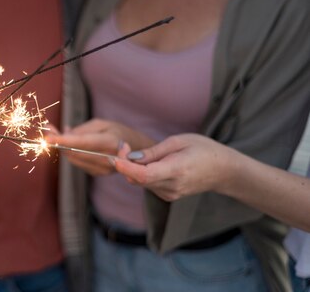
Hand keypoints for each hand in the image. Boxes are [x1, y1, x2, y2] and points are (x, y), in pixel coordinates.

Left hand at [45, 119, 153, 175]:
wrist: (136, 150)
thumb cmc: (118, 132)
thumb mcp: (102, 124)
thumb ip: (81, 130)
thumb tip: (62, 133)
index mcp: (110, 142)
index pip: (82, 142)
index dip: (63, 140)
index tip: (48, 137)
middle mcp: (107, 158)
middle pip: (74, 152)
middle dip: (58, 141)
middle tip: (48, 129)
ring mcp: (103, 169)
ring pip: (73, 159)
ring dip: (62, 147)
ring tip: (57, 134)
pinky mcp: (98, 174)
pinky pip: (77, 163)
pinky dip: (70, 153)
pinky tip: (70, 145)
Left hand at [114, 134, 235, 200]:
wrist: (223, 171)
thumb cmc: (203, 150)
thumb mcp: (178, 142)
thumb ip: (153, 152)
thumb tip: (131, 157)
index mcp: (176, 170)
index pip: (144, 174)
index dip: (126, 167)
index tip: (116, 156)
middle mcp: (171, 186)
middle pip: (138, 179)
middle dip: (125, 163)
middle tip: (123, 146)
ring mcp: (170, 194)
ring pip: (140, 182)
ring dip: (133, 169)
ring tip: (137, 152)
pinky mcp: (168, 196)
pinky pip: (147, 184)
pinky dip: (142, 174)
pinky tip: (150, 163)